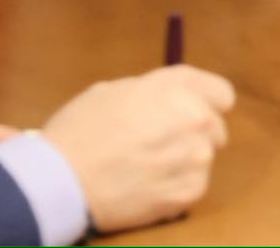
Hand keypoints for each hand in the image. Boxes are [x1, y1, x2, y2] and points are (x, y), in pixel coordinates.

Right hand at [41, 66, 234, 233]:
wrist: (58, 181)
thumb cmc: (78, 132)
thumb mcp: (114, 90)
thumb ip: (154, 90)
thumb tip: (171, 96)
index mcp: (178, 89)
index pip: (221, 93)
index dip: (206, 103)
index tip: (193, 112)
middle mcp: (195, 119)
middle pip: (214, 126)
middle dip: (191, 133)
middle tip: (158, 145)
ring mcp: (195, 157)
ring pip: (204, 156)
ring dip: (184, 161)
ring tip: (146, 167)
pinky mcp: (189, 191)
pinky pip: (194, 185)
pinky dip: (176, 187)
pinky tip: (147, 186)